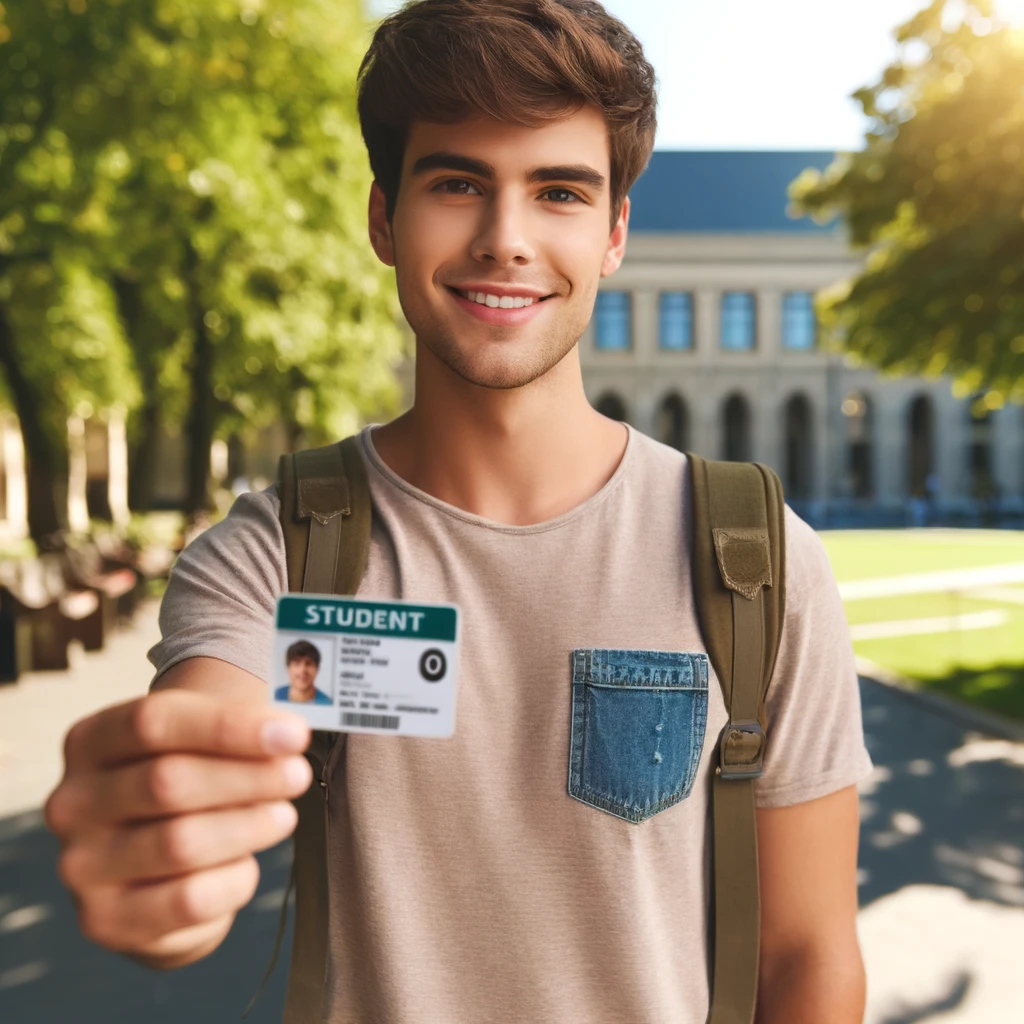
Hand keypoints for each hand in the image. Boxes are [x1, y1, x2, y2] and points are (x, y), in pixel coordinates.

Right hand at [44, 689, 312, 967]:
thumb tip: (290, 734)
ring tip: (283, 816)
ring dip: (248, 826)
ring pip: (180, 843)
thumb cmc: (185, 789)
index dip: (230, 727)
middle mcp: (73, 803)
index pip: (155, 722)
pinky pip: (188, 901)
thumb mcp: (196, 747)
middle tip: (298, 774)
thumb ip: (235, 732)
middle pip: (168, 781)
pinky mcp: (106, 921)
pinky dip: (234, 879)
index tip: (293, 734)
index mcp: (90, 742)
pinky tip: (248, 864)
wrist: (150, 871)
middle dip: (248, 777)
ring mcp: (82, 867)